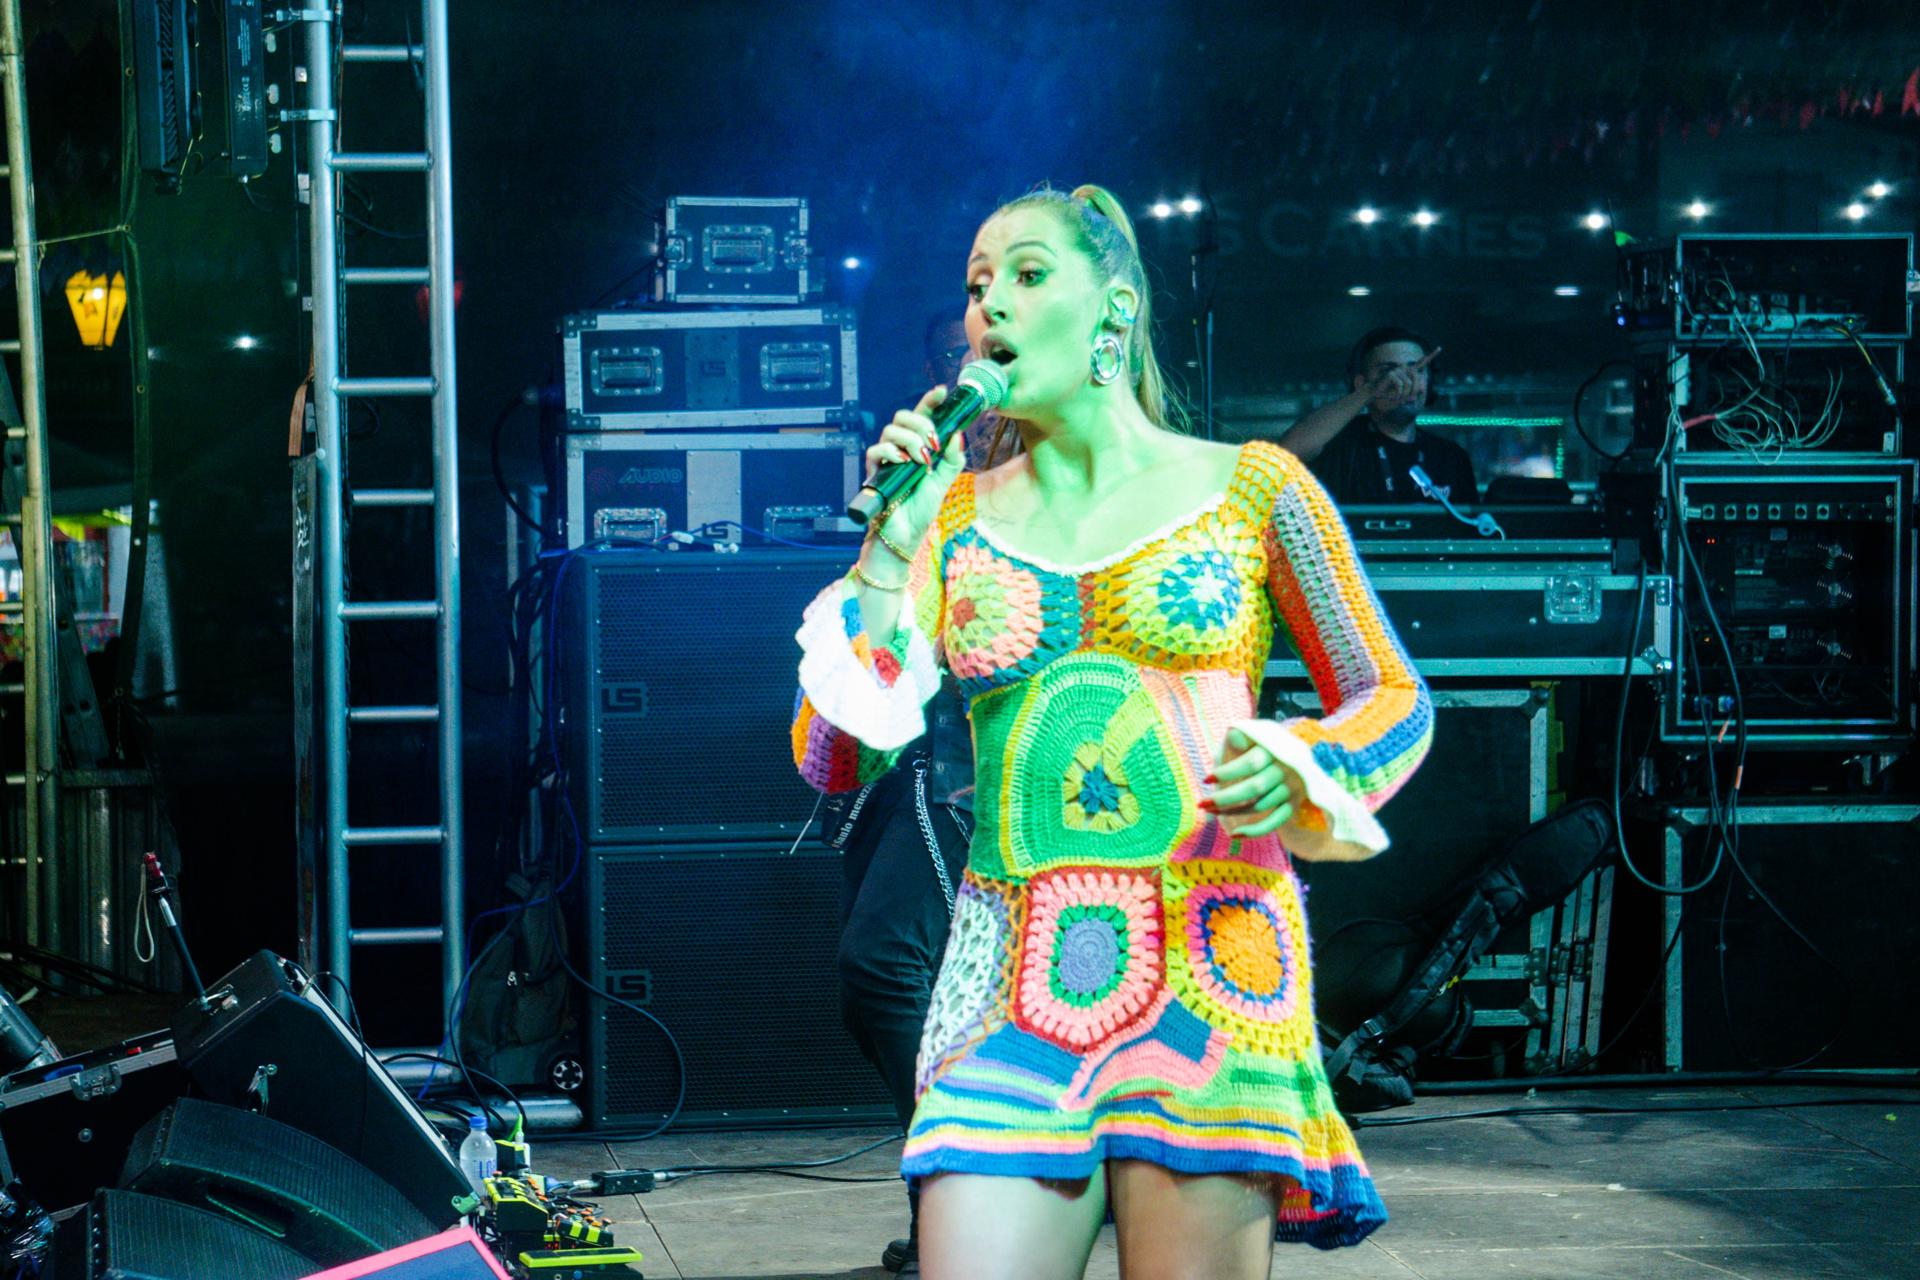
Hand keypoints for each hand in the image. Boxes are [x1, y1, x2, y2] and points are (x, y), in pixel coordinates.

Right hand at [861, 385, 968, 559]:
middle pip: (902, 416)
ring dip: (910, 439)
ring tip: (922, 459)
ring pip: (890, 429)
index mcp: (917, 447)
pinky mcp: (874, 471)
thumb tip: (958, 435)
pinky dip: (891, 450)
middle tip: (934, 442)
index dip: (929, 401)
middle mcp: (900, 448)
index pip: (921, 416)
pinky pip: (876, 449)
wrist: (906, 534)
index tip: (942, 392)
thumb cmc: (921, 510)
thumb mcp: (943, 482)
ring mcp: (886, 459)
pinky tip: (904, 462)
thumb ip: (952, 460)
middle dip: (921, 423)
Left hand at [1203, 726, 1295, 837]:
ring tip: (1211, 812)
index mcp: (1274, 749)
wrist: (1286, 755)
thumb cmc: (1256, 745)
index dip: (1227, 772)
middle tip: (1202, 804)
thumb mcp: (1248, 734)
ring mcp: (1291, 788)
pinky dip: (1255, 831)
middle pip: (1255, 787)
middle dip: (1225, 798)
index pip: (1250, 763)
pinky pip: (1275, 822)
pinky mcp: (1292, 804)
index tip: (1206, 779)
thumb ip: (1237, 735)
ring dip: (1233, 813)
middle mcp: (1286, 769)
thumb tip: (1232, 738)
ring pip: (1260, 805)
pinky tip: (1235, 834)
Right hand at [1363, 346, 1439, 414]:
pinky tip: (1392, 395)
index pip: (1422, 363)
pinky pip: (1400, 387)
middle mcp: (1405, 368)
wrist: (1375, 393)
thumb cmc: (1390, 393)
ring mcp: (1398, 370)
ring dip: (1403, 395)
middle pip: (1417, 380)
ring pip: (1408, 385)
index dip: (1431, 356)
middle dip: (1413, 392)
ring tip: (1396, 396)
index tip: (1440, 348)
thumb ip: (1413, 392)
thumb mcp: (1405, 394)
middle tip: (1407, 398)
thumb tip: (1418, 393)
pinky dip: (1397, 394)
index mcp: (1409, 371)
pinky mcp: (1391, 374)